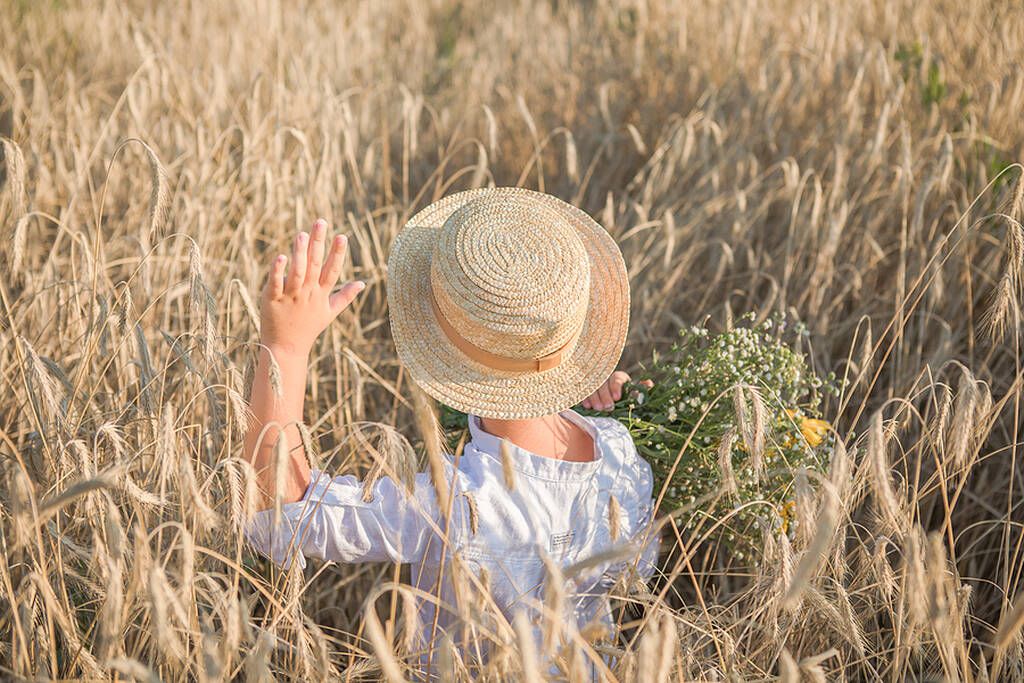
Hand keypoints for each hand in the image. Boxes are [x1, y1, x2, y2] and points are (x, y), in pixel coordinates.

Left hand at [260, 218, 364, 356]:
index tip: (342, 235)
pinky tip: (281, 256)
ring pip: (297, 272)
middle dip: (318, 243)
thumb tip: (362, 283)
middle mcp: (307, 293)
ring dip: (300, 253)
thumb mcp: (330, 312)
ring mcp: (290, 296)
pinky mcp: (272, 299)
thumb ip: (346, 296)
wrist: (287, 348)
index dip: (337, 253)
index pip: (331, 270)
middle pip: (314, 265)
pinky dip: (278, 271)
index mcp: (321, 294)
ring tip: (302, 234)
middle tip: (320, 222)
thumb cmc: (308, 328)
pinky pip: (276, 283)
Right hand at [580, 371, 653, 410]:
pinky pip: (584, 392)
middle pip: (603, 384)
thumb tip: (649, 384)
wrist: (613, 398)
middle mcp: (606, 378)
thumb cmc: (625, 396)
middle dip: (605, 395)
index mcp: (619, 377)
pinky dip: (585, 398)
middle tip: (608, 407)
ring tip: (598, 408)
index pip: (616, 379)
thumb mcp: (633, 391)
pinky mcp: (586, 390)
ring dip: (595, 398)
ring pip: (593, 388)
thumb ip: (640, 388)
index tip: (617, 398)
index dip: (616, 387)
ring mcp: (594, 383)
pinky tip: (587, 406)